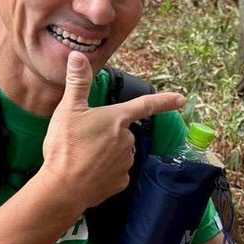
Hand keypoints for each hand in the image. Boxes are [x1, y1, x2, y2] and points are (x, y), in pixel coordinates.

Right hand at [41, 51, 185, 209]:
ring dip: (106, 152)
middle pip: (123, 131)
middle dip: (108, 133)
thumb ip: (77, 82)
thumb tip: (78, 55)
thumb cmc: (65, 146)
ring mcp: (126, 162)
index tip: (181, 99)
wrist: (62, 188)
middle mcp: (127, 140)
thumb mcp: (68, 110)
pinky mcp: (121, 182)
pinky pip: (115, 171)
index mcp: (117, 119)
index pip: (146, 105)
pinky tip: (88, 172)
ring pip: (119, 152)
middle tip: (83, 139)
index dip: (164, 100)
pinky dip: (104, 171)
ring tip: (82, 156)